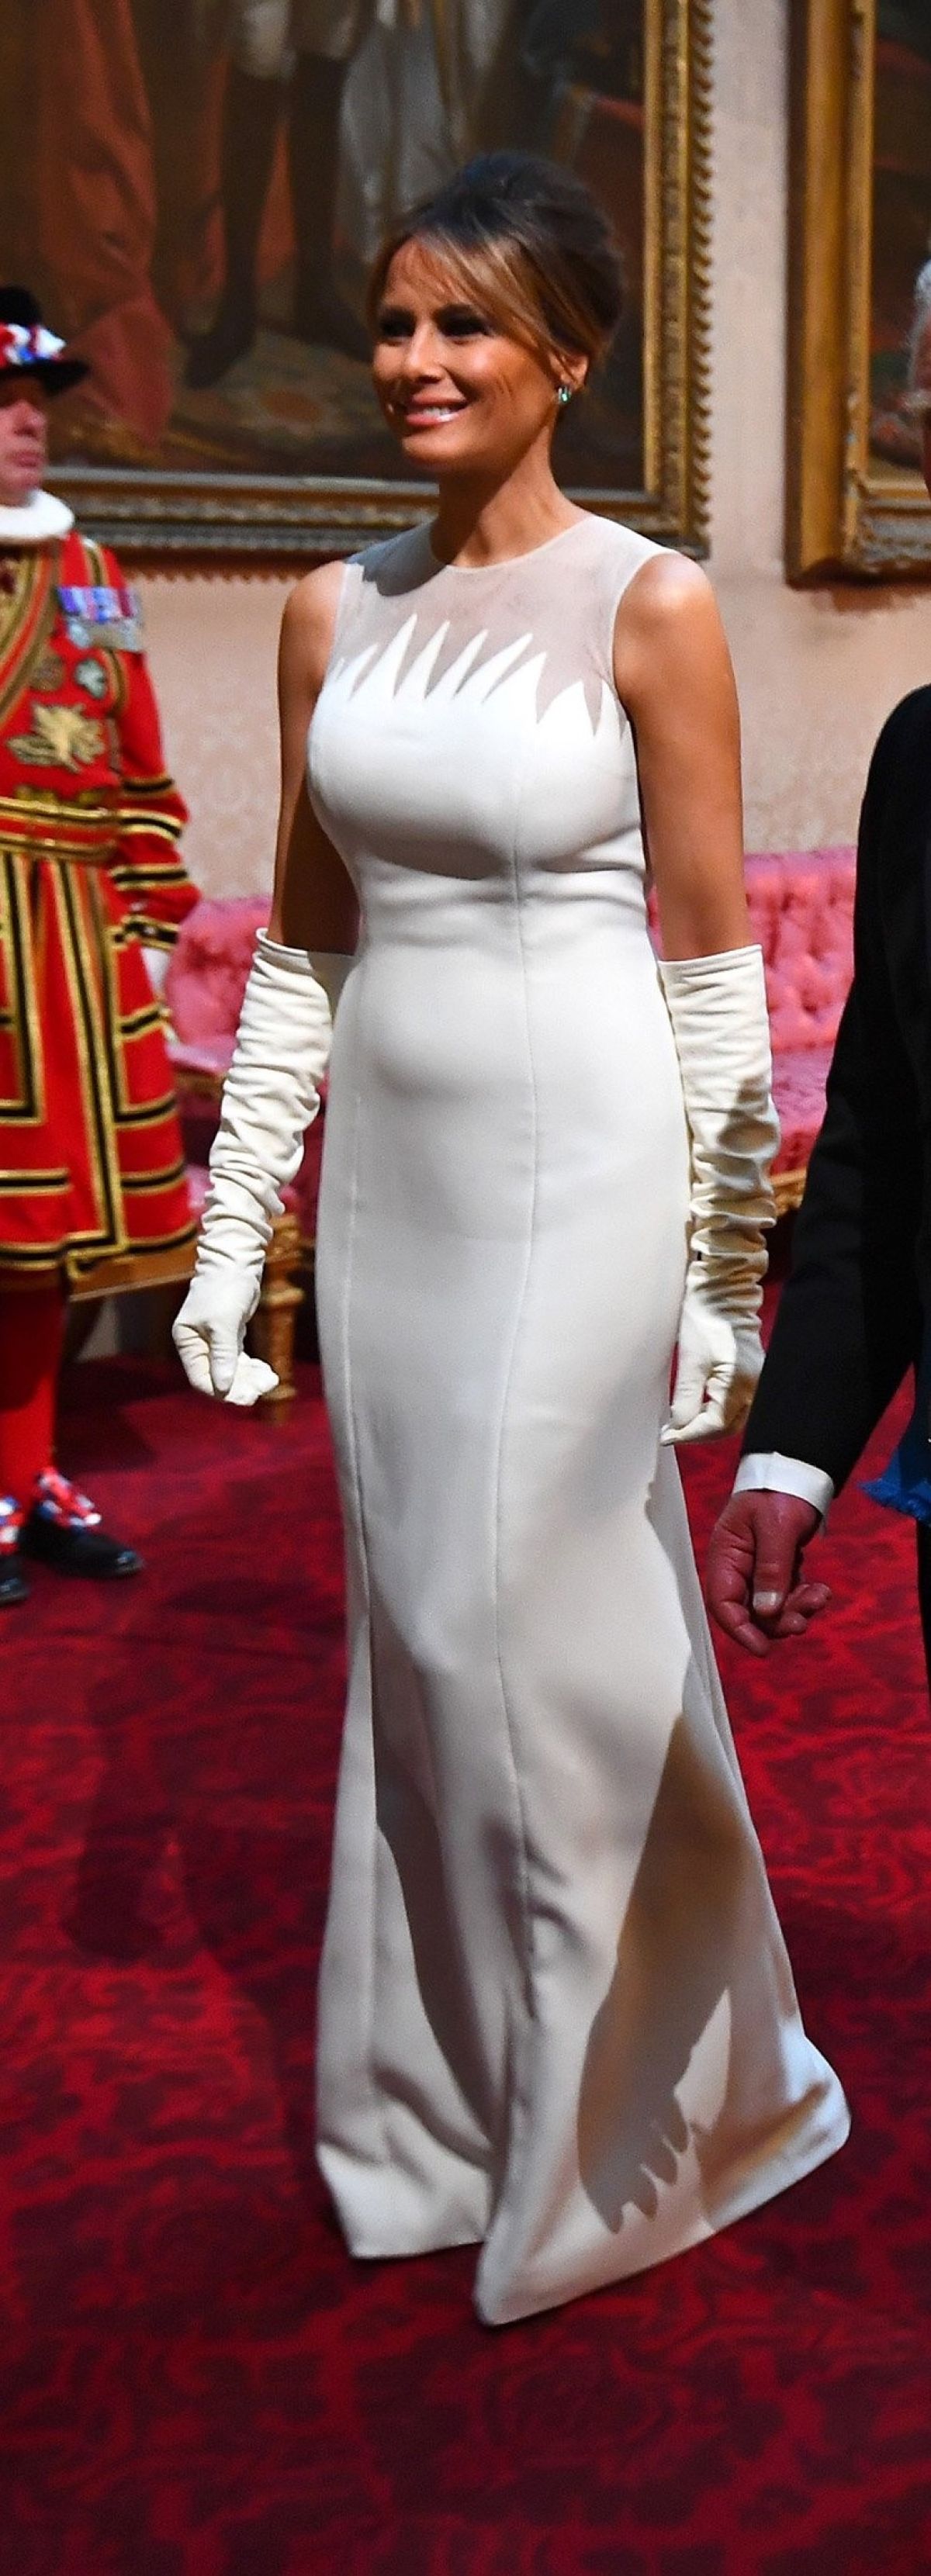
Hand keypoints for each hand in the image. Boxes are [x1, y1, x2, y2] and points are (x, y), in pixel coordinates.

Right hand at [172, 1270, 276, 1405]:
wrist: (237, 1260)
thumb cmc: (224, 1287)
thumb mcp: (223, 1323)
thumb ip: (223, 1355)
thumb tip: (224, 1387)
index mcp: (187, 1341)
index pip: (201, 1378)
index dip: (221, 1391)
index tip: (245, 1397)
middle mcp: (198, 1344)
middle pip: (218, 1377)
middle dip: (241, 1385)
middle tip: (264, 1388)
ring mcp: (215, 1341)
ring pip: (231, 1371)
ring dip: (250, 1379)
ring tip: (271, 1380)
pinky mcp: (230, 1336)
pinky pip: (240, 1361)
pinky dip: (253, 1369)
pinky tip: (267, 1373)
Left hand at [661, 1297, 763, 1445]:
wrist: (721, 1294)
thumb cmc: (704, 1321)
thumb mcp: (688, 1362)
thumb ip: (686, 1400)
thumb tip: (679, 1428)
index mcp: (739, 1384)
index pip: (715, 1426)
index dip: (689, 1435)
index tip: (667, 1437)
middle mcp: (754, 1387)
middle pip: (727, 1427)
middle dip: (699, 1433)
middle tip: (672, 1433)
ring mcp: (756, 1382)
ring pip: (733, 1419)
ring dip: (708, 1425)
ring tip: (682, 1422)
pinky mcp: (752, 1376)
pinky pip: (737, 1405)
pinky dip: (717, 1412)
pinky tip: (698, 1409)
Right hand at [706, 1490, 829, 1657]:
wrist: (796, 1474)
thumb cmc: (778, 1494)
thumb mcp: (775, 1529)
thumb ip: (772, 1570)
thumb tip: (767, 1611)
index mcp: (725, 1557)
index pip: (723, 1604)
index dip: (740, 1630)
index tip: (763, 1649)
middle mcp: (737, 1568)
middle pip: (750, 1612)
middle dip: (776, 1621)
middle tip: (803, 1620)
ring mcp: (757, 1571)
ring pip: (772, 1607)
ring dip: (796, 1610)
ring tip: (820, 1598)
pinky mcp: (777, 1570)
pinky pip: (788, 1595)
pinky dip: (805, 1598)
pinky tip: (821, 1591)